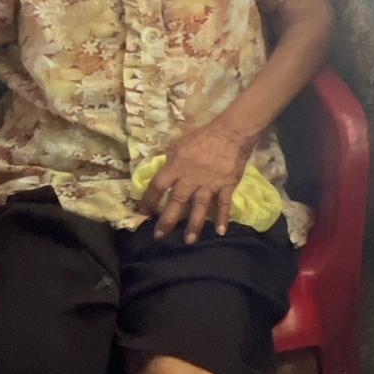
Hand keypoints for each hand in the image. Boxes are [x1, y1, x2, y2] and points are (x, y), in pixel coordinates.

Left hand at [139, 123, 249, 241]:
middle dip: (167, 220)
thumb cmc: (202, 137)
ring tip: (189, 240)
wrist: (230, 133)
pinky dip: (223, 218)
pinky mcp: (226, 186)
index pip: (158, 185)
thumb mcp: (178, 143)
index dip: (149, 199)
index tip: (143, 211)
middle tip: (159, 235)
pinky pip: (224, 204)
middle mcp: (190, 178)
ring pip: (199, 207)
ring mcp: (209, 184)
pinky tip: (221, 232)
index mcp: (176, 166)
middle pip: (177, 201)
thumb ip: (166, 156)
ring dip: (194, 224)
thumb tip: (152, 163)